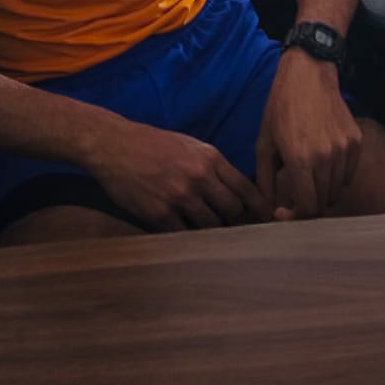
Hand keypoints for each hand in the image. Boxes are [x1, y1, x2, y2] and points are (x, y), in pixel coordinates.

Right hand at [81, 117, 270, 231]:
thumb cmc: (154, 144)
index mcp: (210, 158)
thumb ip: (213, 167)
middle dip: (237, 222)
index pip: (246, 188)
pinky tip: (187, 239)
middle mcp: (199, 177)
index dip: (260, 207)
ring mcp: (180, 197)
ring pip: (210, 226)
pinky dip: (186, 238)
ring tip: (216, 240)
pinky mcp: (159, 213)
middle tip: (240, 232)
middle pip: (233, 210)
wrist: (115, 145)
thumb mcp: (191, 146)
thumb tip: (236, 191)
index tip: (269, 219)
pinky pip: (183, 234)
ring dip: (213, 233)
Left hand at [255, 48, 361, 219]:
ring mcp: (344, 149)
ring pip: (337, 189)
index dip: (297, 216)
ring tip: (309, 174)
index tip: (286, 210)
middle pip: (324, 201)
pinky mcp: (356, 141)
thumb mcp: (264, 143)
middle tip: (296, 193)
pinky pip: (348, 173)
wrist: (308, 75)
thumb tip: (269, 208)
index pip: (309, 207)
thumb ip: (265, 181)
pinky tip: (324, 162)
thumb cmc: (280, 108)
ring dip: (323, 189)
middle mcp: (326, 158)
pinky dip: (337, 175)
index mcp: (301, 160)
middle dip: (308, 203)